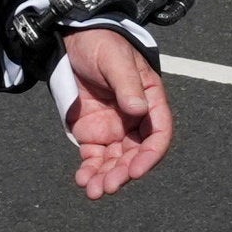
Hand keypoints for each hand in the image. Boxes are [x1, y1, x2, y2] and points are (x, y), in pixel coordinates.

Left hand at [64, 30, 173, 199]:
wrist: (72, 41)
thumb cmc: (101, 44)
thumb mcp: (115, 59)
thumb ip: (126, 84)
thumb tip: (137, 110)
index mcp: (150, 101)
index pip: (158, 134)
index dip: (150, 155)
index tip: (137, 170)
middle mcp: (136, 120)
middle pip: (136, 154)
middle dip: (124, 173)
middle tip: (108, 186)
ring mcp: (115, 129)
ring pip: (116, 161)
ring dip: (107, 178)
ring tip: (93, 191)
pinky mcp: (94, 135)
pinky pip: (95, 158)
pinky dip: (90, 171)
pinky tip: (83, 180)